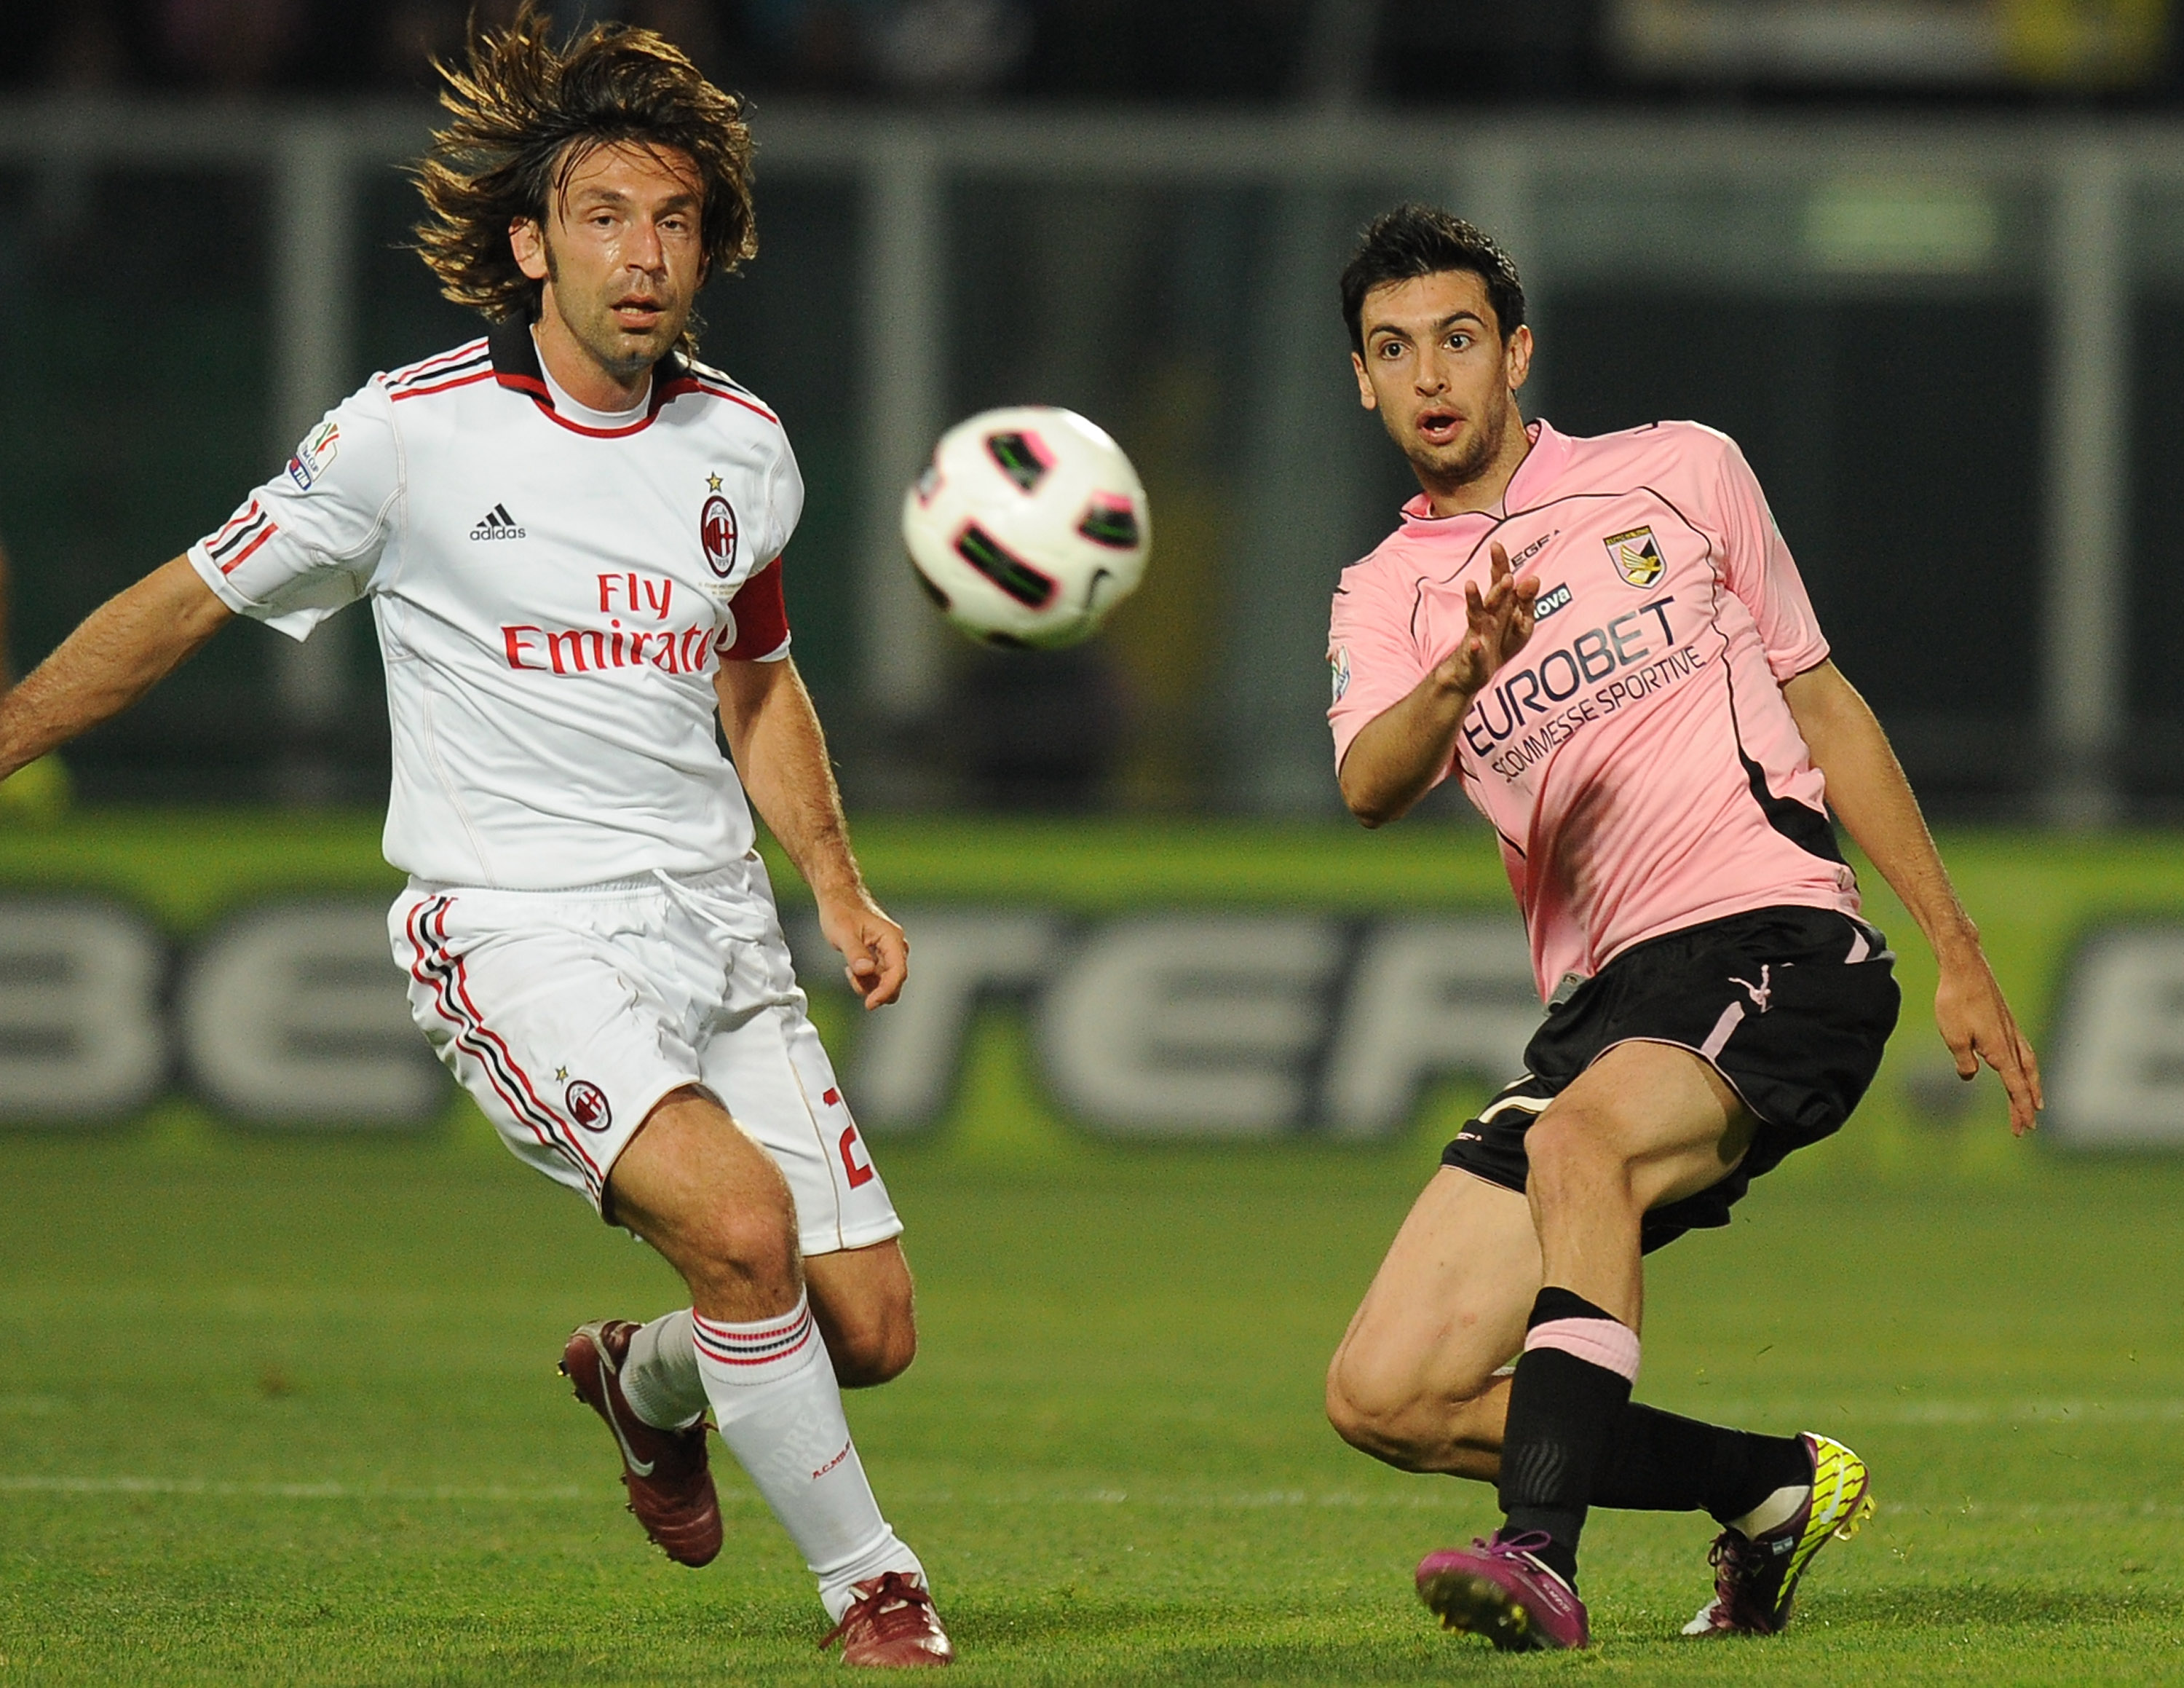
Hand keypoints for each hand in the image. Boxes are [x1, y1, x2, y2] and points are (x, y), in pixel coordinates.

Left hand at [817, 889, 907, 1009]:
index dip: (886, 991)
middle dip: (875, 988)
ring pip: (886, 980)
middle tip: (853, 981)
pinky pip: (878, 976)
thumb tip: (865, 971)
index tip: (870, 1004)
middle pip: (895, 980)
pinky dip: (865, 978)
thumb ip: (855, 952)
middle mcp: (895, 946)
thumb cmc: (840, 911)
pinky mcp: (881, 956)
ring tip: (849, 969)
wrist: (838, 898)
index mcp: (892, 938)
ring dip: (868, 983)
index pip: (898, 972)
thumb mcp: (843, 933)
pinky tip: (851, 967)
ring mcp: (889, 952)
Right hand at [1433, 541, 1538, 695]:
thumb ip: (1526, 601)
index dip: (1499, 564)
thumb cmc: (1498, 644)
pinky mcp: (1473, 658)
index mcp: (1498, 607)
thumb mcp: (1519, 624)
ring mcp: (1477, 636)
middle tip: (1507, 576)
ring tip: (1470, 586)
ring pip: (1476, 617)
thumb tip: (1535, 577)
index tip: (1496, 545)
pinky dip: (1475, 649)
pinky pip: (1474, 653)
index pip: (1498, 581)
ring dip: (1474, 602)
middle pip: (1492, 598)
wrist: (1469, 674)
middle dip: (1498, 587)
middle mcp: (1486, 617)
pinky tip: (1477, 644)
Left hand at [1935, 946, 2042, 1135]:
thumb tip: (1971, 1075)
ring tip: (2035, 1103)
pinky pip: (2022, 1051)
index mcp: (2001, 1051)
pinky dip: (2026, 1067)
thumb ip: (1964, 1062)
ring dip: (2031, 1086)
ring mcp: (2011, 1031)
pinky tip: (2019, 1067)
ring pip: (2027, 1066)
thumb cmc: (1956, 1001)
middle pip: (2025, 1081)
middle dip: (2026, 1105)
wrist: (1965, 968)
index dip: (2019, 1109)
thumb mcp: (1954, 1037)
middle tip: (2027, 1127)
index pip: (2015, 1088)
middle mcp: (2012, 1043)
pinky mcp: (2006, 1021)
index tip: (2023, 1128)